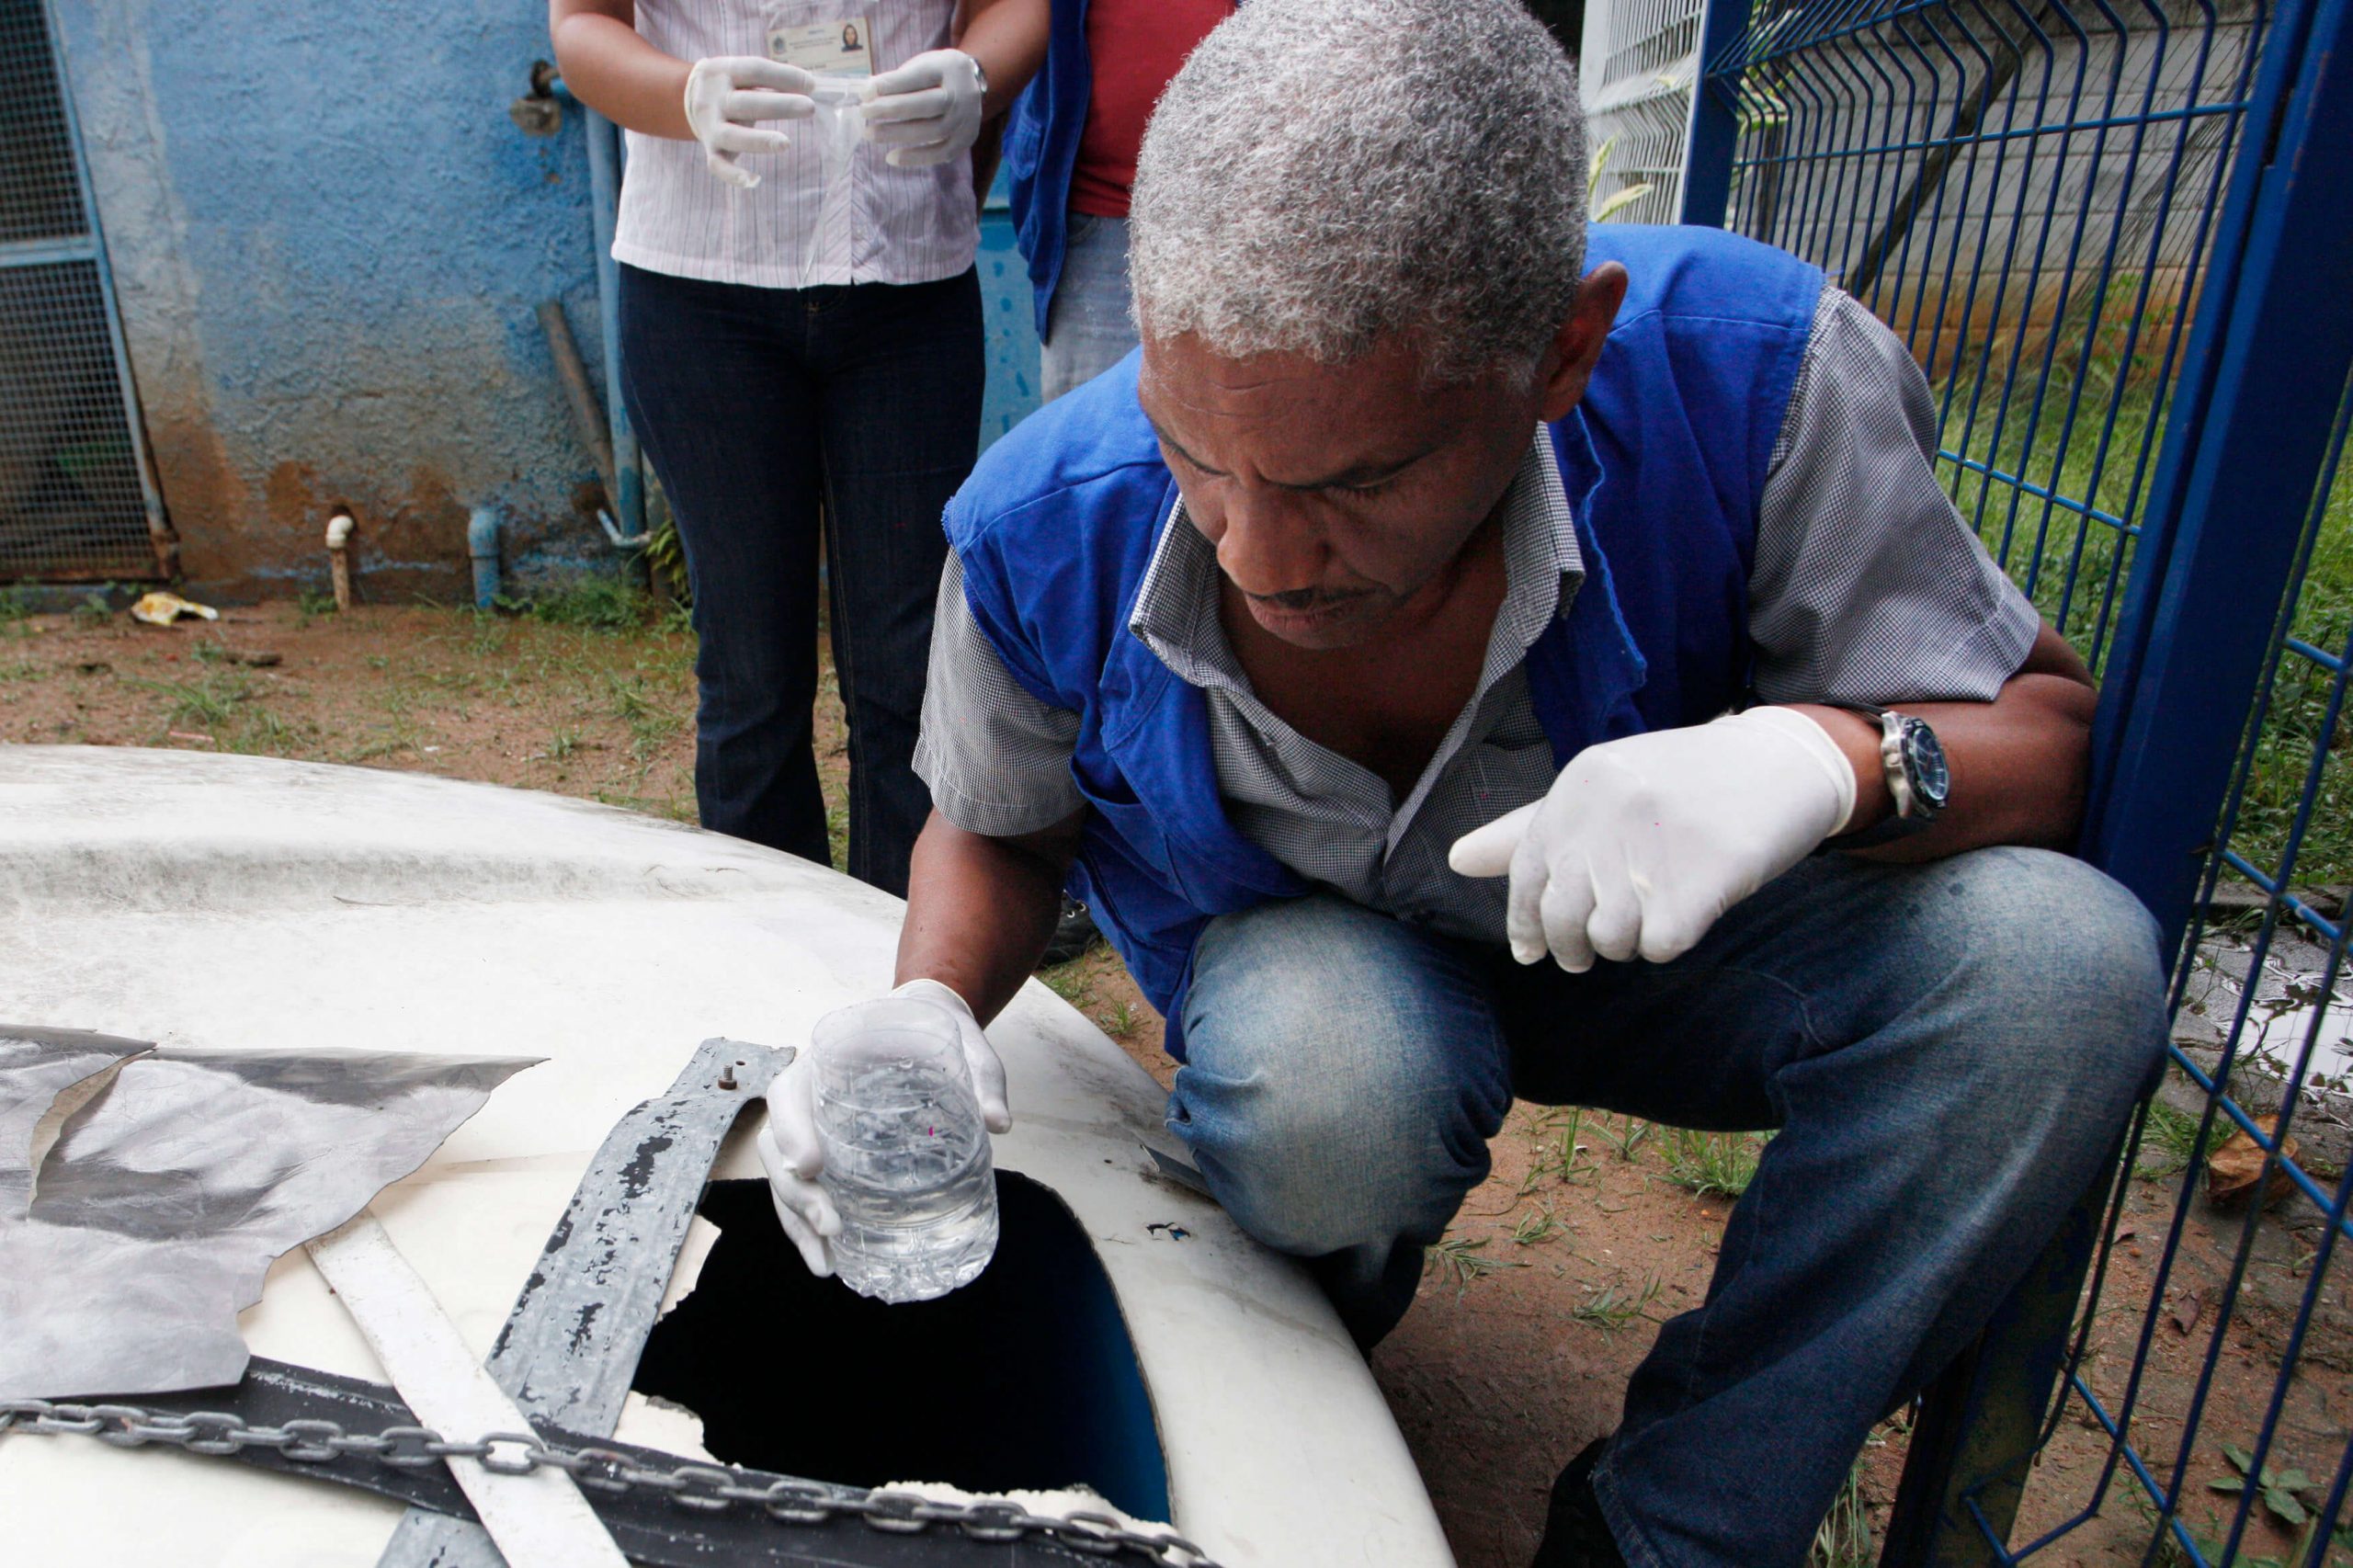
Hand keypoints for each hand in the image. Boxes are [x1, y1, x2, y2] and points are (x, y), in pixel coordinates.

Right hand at [682, 56, 815, 188]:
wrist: (688, 98)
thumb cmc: (732, 85)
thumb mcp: (743, 73)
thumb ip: (771, 78)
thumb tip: (810, 85)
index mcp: (725, 71)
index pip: (755, 70)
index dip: (783, 76)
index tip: (811, 84)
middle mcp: (715, 99)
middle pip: (746, 103)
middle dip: (779, 105)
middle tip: (809, 107)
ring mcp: (711, 126)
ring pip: (732, 136)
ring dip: (759, 141)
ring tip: (786, 143)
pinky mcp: (711, 150)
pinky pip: (718, 165)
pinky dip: (733, 175)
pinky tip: (754, 181)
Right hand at [755, 978, 1011, 1275]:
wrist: (922, 1023)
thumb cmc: (935, 1032)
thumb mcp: (963, 1045)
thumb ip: (981, 1077)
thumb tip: (999, 1123)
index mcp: (828, 1059)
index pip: (788, 1092)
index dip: (792, 1129)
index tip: (811, 1167)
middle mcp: (808, 1094)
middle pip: (778, 1146)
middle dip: (796, 1193)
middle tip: (832, 1226)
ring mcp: (812, 1126)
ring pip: (784, 1177)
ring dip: (797, 1223)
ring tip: (825, 1265)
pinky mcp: (827, 1153)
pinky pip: (804, 1190)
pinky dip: (809, 1227)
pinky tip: (831, 1259)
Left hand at [858, 49, 984, 166]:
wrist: (974, 84)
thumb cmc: (937, 75)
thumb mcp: (922, 65)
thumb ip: (898, 79)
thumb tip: (867, 94)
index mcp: (948, 68)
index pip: (917, 77)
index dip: (890, 85)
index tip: (865, 92)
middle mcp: (961, 94)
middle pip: (924, 105)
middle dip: (890, 109)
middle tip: (864, 113)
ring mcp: (965, 120)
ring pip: (931, 131)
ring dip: (897, 134)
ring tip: (870, 134)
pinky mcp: (965, 140)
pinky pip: (940, 153)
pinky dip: (914, 158)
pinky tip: (891, 157)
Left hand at [1448, 708, 1856, 971]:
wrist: (1783, 763)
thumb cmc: (1683, 783)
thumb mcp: (1604, 788)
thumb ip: (1531, 828)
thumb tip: (1455, 860)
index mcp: (1580, 784)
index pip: (1526, 873)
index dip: (1524, 922)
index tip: (1532, 950)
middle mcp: (1610, 809)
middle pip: (1560, 915)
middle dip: (1570, 947)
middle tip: (1589, 950)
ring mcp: (1659, 841)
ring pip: (1608, 938)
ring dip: (1625, 945)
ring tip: (1647, 918)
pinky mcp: (1707, 875)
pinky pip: (1660, 946)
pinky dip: (1669, 944)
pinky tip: (1686, 915)